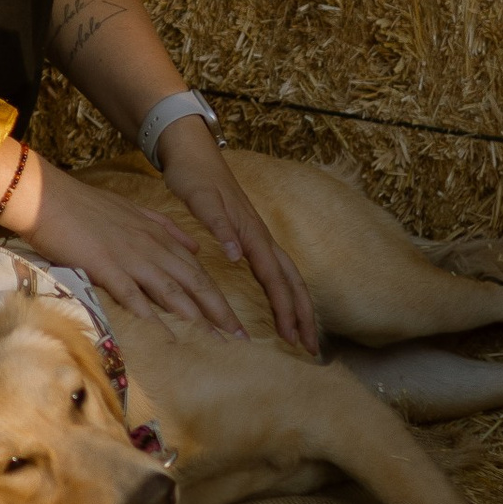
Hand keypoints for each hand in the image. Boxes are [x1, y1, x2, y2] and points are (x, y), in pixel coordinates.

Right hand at [9, 156, 248, 337]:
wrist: (49, 196)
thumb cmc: (86, 205)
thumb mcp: (134, 210)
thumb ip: (166, 228)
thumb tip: (193, 245)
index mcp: (158, 236)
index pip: (197, 272)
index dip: (218, 298)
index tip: (235, 322)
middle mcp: (151, 248)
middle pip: (194, 284)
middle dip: (220, 313)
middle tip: (241, 338)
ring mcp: (130, 258)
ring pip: (172, 292)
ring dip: (197, 319)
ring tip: (217, 342)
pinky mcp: (106, 267)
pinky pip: (134, 296)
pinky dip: (153, 317)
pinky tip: (168, 336)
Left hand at [151, 128, 318, 355]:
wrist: (193, 153)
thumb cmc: (195, 177)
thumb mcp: (201, 199)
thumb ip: (219, 226)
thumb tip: (237, 255)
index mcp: (252, 233)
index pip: (276, 279)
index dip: (285, 309)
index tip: (290, 337)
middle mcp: (261, 237)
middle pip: (292, 282)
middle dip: (303, 316)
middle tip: (310, 350)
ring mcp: (258, 238)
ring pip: (288, 277)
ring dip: (298, 308)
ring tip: (302, 337)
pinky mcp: (250, 238)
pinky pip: (275, 271)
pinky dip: (284, 293)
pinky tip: (282, 309)